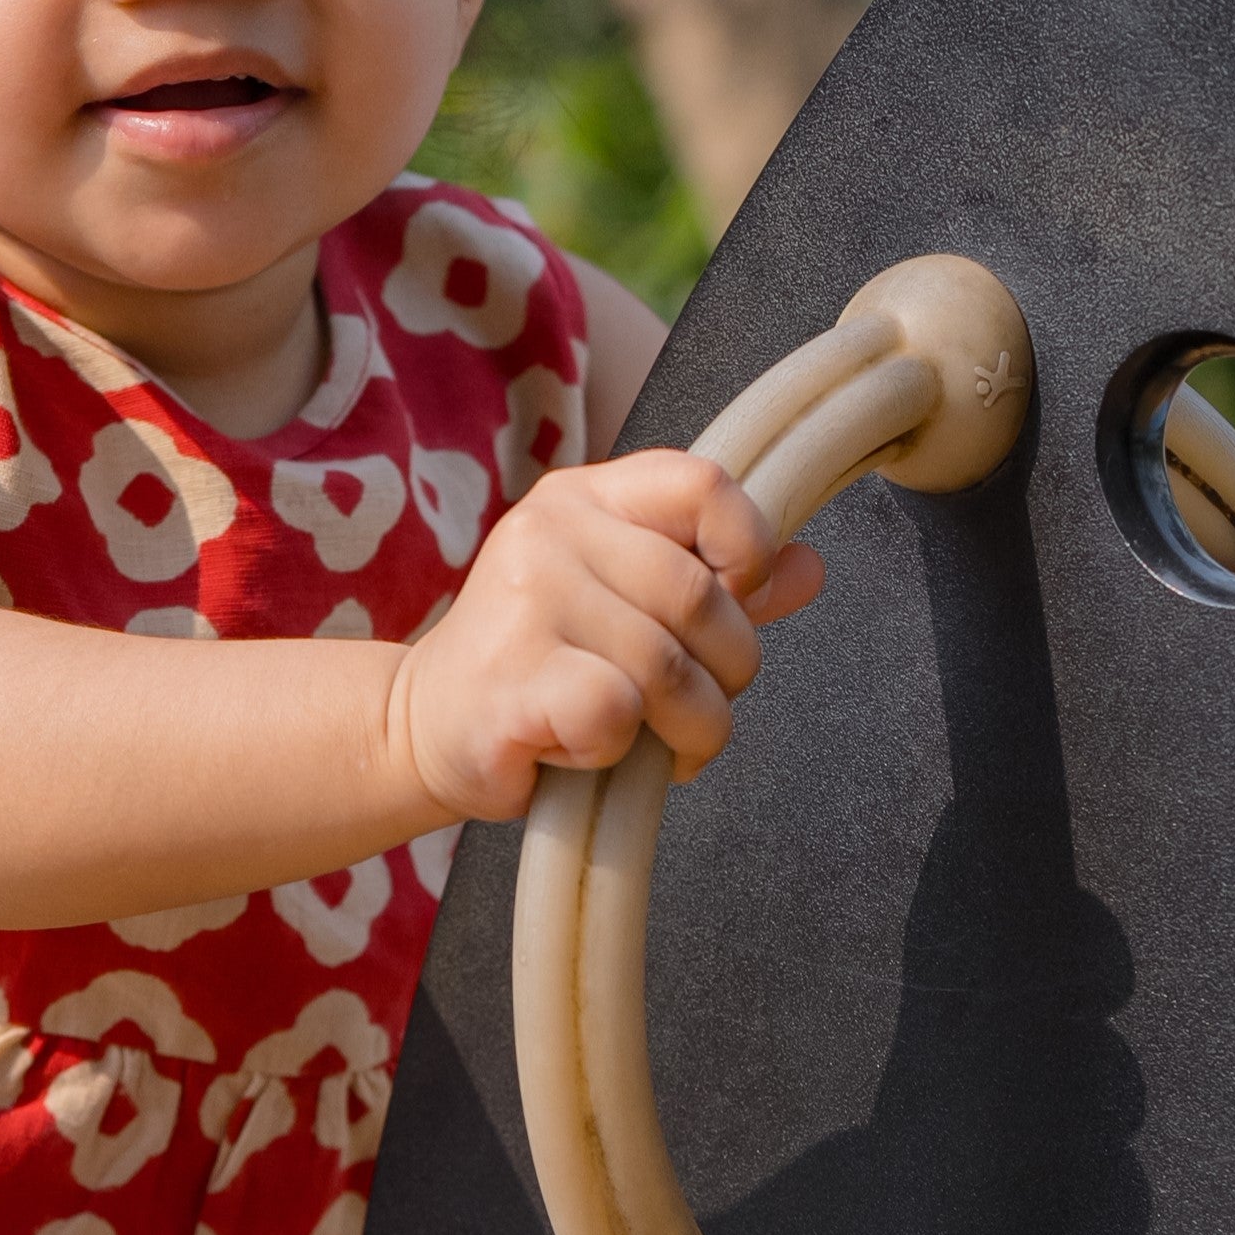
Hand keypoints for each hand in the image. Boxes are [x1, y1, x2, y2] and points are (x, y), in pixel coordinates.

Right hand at [384, 451, 825, 821]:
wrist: (424, 727)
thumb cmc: (539, 667)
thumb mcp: (626, 607)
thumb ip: (717, 584)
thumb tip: (810, 569)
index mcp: (582, 497)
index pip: (704, 484)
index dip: (749, 550)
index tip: (738, 605)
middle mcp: (549, 534)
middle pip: (700, 597)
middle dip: (727, 673)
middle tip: (696, 710)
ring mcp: (524, 601)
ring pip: (668, 669)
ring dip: (688, 729)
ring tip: (654, 746)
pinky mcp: (510, 678)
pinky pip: (617, 712)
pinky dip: (621, 750)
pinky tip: (586, 749)